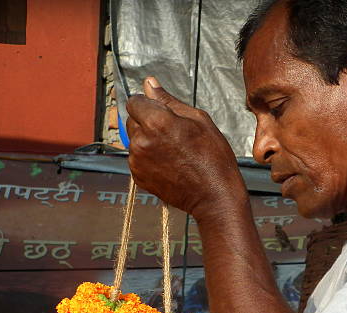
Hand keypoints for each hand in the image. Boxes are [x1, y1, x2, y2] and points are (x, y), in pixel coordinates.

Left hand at [126, 77, 244, 216]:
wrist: (214, 196)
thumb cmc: (213, 158)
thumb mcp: (199, 120)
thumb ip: (169, 101)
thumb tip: (149, 83)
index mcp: (156, 122)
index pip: (134, 101)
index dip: (149, 104)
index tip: (163, 113)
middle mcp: (141, 141)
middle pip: (132, 120)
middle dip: (148, 122)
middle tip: (173, 135)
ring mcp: (137, 161)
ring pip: (134, 140)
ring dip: (148, 141)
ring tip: (174, 152)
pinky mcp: (138, 176)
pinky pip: (137, 159)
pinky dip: (149, 158)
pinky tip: (169, 164)